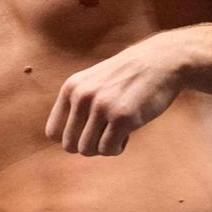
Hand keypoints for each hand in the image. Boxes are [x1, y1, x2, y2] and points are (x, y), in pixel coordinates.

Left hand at [44, 33, 182, 155]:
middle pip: (69, 145)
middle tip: (104, 136)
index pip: (52, 132)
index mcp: (70, 88)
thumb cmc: (126, 78)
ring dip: (103, 148)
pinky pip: (108, 149)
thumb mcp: (92, 83)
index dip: (70, 139)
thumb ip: (76, 104)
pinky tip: (127, 135)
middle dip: (87, 147)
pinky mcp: (123, 117)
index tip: (87, 133)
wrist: (159, 62)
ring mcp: (101, 107)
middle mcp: (81, 97)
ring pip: (87, 150)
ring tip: (116, 133)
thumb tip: (64, 142)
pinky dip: (117, 148)